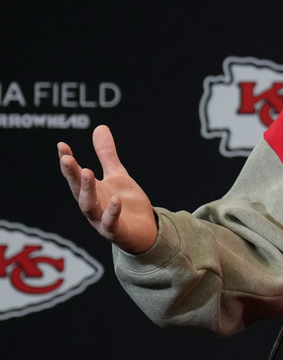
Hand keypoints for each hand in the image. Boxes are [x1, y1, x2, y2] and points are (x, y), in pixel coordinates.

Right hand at [58, 125, 157, 253]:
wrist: (145, 232)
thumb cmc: (126, 204)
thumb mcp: (117, 175)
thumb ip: (107, 155)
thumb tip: (100, 127)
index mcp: (91, 191)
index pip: (74, 175)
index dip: (67, 161)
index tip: (61, 145)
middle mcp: (92, 206)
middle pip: (77, 189)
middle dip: (71, 174)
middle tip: (67, 158)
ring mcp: (101, 220)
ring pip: (88, 206)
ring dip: (86, 190)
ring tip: (87, 171)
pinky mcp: (116, 231)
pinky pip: (111, 223)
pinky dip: (112, 212)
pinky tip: (115, 200)